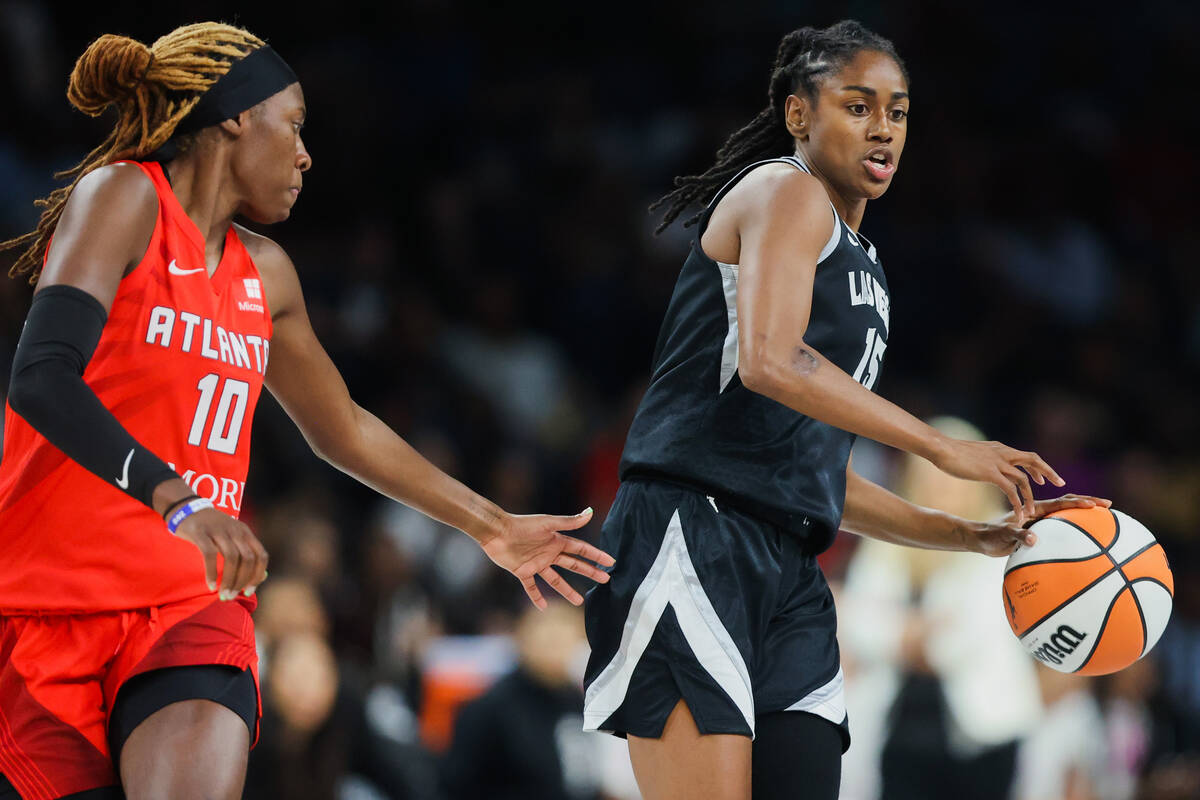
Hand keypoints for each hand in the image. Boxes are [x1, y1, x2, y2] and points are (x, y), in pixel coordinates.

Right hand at [172, 508, 268, 599]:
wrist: (187, 509)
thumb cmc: (211, 529)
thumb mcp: (231, 537)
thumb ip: (244, 554)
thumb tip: (260, 578)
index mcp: (245, 532)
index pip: (261, 555)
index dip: (257, 575)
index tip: (248, 591)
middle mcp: (235, 530)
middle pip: (247, 558)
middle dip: (242, 581)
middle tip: (231, 596)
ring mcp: (218, 530)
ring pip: (231, 558)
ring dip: (228, 580)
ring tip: (222, 594)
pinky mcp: (201, 533)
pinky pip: (210, 555)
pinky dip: (212, 572)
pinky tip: (211, 585)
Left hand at [480, 507, 615, 608]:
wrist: (497, 532)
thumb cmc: (522, 525)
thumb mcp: (548, 523)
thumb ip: (569, 522)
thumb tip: (590, 512)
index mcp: (557, 541)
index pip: (581, 550)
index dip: (595, 555)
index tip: (610, 562)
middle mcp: (549, 553)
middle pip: (573, 565)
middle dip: (589, 572)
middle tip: (604, 580)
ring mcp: (536, 563)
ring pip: (556, 579)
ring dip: (567, 590)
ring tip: (579, 602)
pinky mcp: (522, 571)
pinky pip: (532, 587)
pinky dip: (537, 597)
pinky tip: (544, 607)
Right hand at [929, 436, 1064, 522]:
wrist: (941, 448)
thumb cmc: (951, 452)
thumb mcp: (973, 455)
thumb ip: (984, 461)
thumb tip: (985, 467)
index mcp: (999, 448)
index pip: (1025, 456)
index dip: (1037, 468)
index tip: (1044, 479)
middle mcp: (1002, 453)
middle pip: (1033, 460)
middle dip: (1049, 472)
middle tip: (1061, 484)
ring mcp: (998, 463)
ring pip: (1023, 480)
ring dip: (1029, 497)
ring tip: (1032, 512)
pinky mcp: (991, 473)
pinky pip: (1010, 490)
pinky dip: (1017, 503)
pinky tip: (1019, 514)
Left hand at [965, 493, 1112, 556]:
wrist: (981, 538)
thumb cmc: (991, 536)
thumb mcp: (1004, 535)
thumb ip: (1017, 536)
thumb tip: (1033, 540)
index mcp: (1034, 509)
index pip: (1060, 503)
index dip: (1077, 503)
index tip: (1095, 505)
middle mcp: (1039, 512)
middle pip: (1067, 503)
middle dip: (1088, 501)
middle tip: (1108, 504)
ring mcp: (1040, 520)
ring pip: (1065, 512)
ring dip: (1082, 510)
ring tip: (1102, 513)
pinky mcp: (1038, 528)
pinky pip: (1060, 525)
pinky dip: (1073, 524)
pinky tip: (1083, 531)